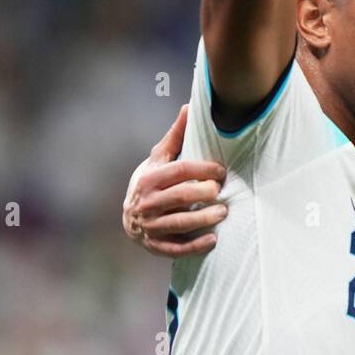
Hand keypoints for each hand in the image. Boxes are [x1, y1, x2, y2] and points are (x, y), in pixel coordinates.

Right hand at [122, 105, 227, 257]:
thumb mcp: (158, 160)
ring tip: (223, 212)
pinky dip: (195, 246)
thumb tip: (189, 106)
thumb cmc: (150, 183)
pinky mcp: (155, 246)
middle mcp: (147, 203)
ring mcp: (150, 226)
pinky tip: (213, 240)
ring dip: (204, 219)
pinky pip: (176, 248)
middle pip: (181, 196)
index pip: (180, 171)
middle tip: (221, 191)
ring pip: (180, 223)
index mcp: (150, 179)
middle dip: (205, 193)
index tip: (222, 171)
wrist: (130, 218)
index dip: (203, 169)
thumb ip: (175, 137)